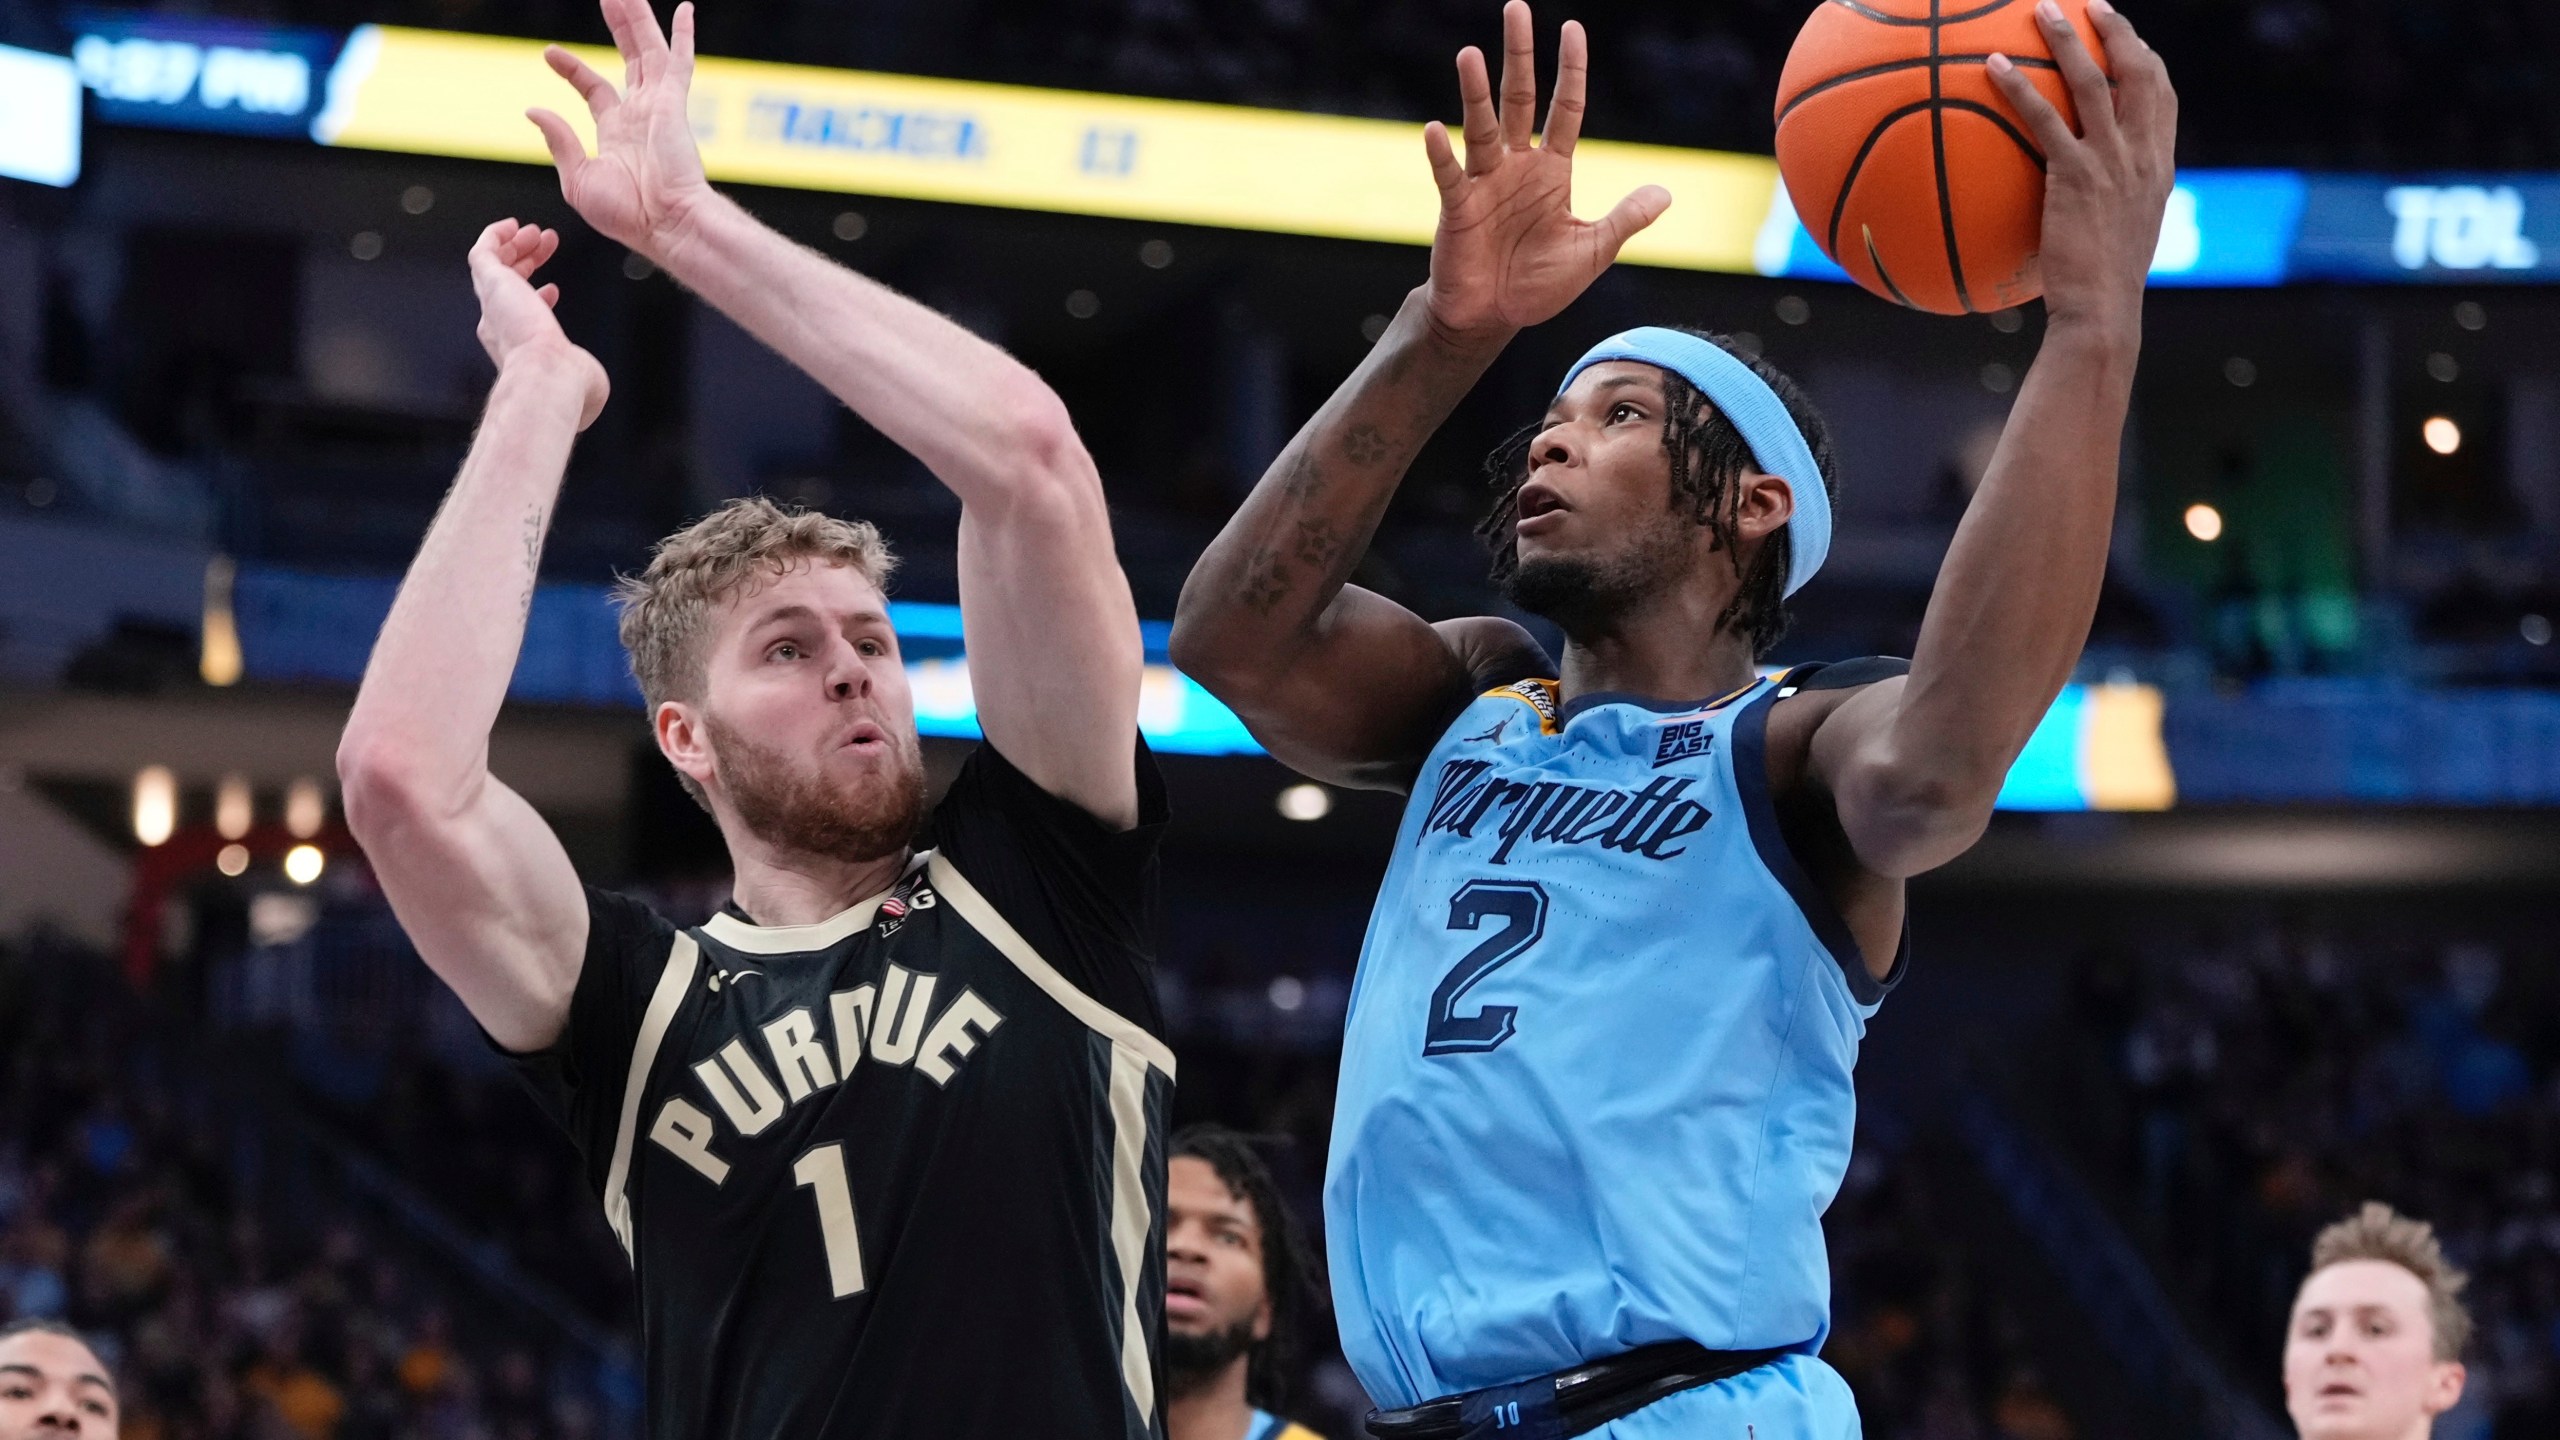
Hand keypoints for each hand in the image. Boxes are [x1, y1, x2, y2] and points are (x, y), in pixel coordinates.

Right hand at [470, 219, 609, 430]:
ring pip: (494, 266)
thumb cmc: (567, 385)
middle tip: (546, 245)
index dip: (535, 298)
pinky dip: (495, 235)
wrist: (549, 378)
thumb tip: (587, 380)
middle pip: (506, 285)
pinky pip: (483, 251)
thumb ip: (579, 372)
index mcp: (516, 349)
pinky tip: (512, 225)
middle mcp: (498, 325)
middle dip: (526, 262)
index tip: (553, 290)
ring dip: (515, 245)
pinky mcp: (491, 283)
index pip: (520, 316)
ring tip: (536, 233)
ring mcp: (493, 303)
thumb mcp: (580, 378)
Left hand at [529, 0, 712, 261]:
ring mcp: (660, 107)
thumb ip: (560, 141)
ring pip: (649, 51)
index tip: (550, 53)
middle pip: (629, 59)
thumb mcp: (577, 179)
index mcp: (618, 133)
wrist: (664, 224)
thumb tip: (534, 110)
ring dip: (638, 20)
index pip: (596, 89)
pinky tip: (685, 8)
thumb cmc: (627, 215)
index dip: (573, 69)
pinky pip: (680, 62)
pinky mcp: (675, 104)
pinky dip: (683, 35)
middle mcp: (642, 115)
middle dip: (618, 28)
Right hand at [1420, 1, 1671, 343]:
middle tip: (1517, 7)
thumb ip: (1624, 219)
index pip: (1565, 109)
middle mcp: (1517, 166)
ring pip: (1481, 126)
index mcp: (1552, 172)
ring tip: (1470, 54)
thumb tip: (1665, 193)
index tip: (1572, 30)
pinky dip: (1440, 154)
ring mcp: (1485, 183)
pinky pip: (1450, 175)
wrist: (1493, 319)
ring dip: (1475, 92)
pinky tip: (1434, 129)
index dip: (1571, 71)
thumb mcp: (1592, 252)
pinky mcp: (1458, 208)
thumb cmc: (1538, 286)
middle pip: (1519, 99)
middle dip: (1520, 55)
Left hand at [1989, 0, 2177, 332]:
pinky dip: (2020, 87)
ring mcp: (2113, 163)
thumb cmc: (2103, 286)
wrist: (2104, 310)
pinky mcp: (2076, 176)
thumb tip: (2080, 198)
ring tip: (2041, 10)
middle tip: (2089, 5)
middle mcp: (2144, 155)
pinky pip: (2045, 118)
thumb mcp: (2120, 235)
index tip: (2126, 37)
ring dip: (2066, 39)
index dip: (2146, 59)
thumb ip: (2110, 203)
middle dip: (2115, 30)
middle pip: (2138, 72)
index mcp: (2159, 166)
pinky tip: (1994, 67)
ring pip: (2093, 81)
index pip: (2163, 96)